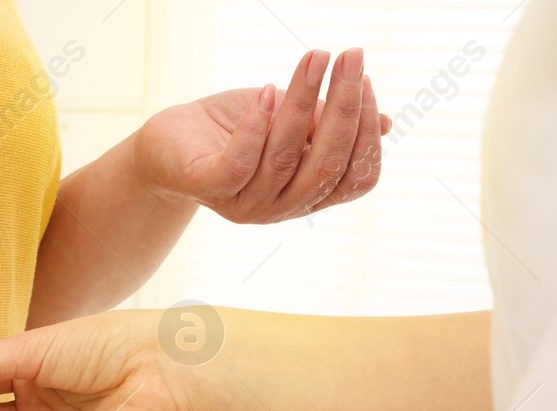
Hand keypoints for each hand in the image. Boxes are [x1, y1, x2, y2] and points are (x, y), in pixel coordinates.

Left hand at [135, 47, 386, 222]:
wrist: (169, 141)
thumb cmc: (235, 128)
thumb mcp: (290, 119)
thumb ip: (329, 122)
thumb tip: (387, 123)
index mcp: (309, 194)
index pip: (356, 179)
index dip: (368, 135)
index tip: (367, 82)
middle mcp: (281, 207)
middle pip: (326, 165)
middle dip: (345, 108)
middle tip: (350, 57)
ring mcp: (244, 203)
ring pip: (285, 156)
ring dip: (303, 101)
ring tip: (314, 57)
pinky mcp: (208, 188)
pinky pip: (239, 163)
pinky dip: (255, 127)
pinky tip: (267, 91)